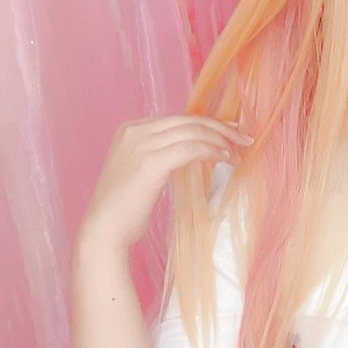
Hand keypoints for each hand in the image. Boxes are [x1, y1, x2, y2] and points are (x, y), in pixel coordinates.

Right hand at [78, 115, 252, 251]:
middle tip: (243, 138)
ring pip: (192, 131)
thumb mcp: (141, 172)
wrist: (104, 229)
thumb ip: (160, 155)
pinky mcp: (150, 161)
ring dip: (220, 140)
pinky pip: (191, 148)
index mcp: (131, 129)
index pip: (178, 118)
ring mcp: (141, 144)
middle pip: (188, 120)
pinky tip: (225, 160)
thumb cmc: (125, 208)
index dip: (207, 123)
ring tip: (238, 152)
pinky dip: (212, 151)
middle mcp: (134, 131)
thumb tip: (192, 151)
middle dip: (220, 127)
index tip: (229, 131)